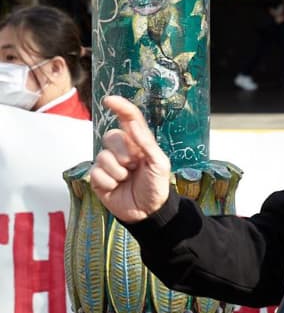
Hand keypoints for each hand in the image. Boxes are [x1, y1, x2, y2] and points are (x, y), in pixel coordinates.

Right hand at [90, 96, 171, 222]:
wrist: (149, 211)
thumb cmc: (156, 186)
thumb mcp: (159, 164)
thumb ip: (146, 143)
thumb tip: (131, 123)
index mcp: (138, 143)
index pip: (128, 119)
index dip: (120, 107)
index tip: (109, 100)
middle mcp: (121, 150)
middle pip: (111, 137)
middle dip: (123, 153)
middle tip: (134, 166)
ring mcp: (108, 164)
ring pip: (102, 157)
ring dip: (118, 172)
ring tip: (127, 180)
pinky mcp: (98, 178)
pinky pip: (96, 173)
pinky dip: (108, 182)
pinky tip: (116, 188)